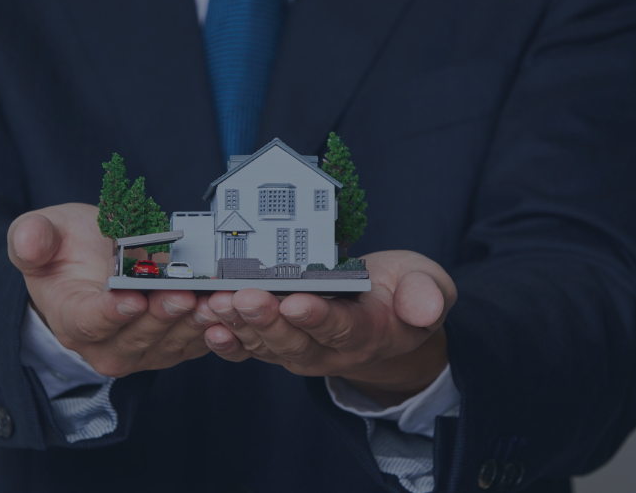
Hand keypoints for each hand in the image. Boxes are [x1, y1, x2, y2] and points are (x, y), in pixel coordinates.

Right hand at [7, 203, 218, 377]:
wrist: (88, 261)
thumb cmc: (63, 247)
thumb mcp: (39, 232)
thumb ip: (31, 238)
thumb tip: (28, 242)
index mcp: (69, 317)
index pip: (87, 322)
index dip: (109, 313)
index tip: (130, 298)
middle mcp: (103, 344)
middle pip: (134, 337)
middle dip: (160, 316)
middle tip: (182, 294)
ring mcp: (140, 349)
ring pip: (168, 344)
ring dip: (193, 324)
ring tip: (212, 301)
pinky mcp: (170, 345)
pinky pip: (193, 342)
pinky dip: (213, 328)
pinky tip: (227, 308)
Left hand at [203, 250, 455, 405]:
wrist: (386, 320)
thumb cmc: (402, 293)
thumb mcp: (428, 284)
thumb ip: (427, 295)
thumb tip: (426, 309)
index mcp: (371, 331)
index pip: (343, 327)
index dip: (319, 317)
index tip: (296, 302)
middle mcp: (331, 348)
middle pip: (295, 340)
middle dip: (268, 320)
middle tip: (245, 297)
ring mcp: (301, 350)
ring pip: (267, 345)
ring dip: (240, 326)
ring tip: (218, 304)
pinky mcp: (278, 345)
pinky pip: (249, 348)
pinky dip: (226, 339)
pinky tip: (207, 325)